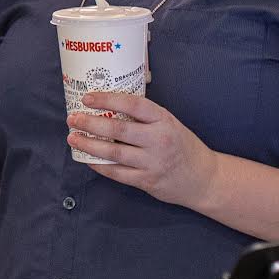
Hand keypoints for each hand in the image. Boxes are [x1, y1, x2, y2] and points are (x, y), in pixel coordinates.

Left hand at [68, 92, 219, 208]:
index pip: (133, 104)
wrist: (205, 178)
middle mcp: (159, 140)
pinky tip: (88, 159)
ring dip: (89, 145)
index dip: (108, 99)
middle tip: (73, 119)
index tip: (88, 98)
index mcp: (164, 120)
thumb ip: (145, 116)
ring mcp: (153, 162)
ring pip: (114, 152)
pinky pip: (117, 173)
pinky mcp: (148, 181)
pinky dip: (100, 166)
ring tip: (74, 137)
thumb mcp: (170, 123)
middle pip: (118, 129)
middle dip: (91, 123)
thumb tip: (111, 103)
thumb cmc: (182, 146)